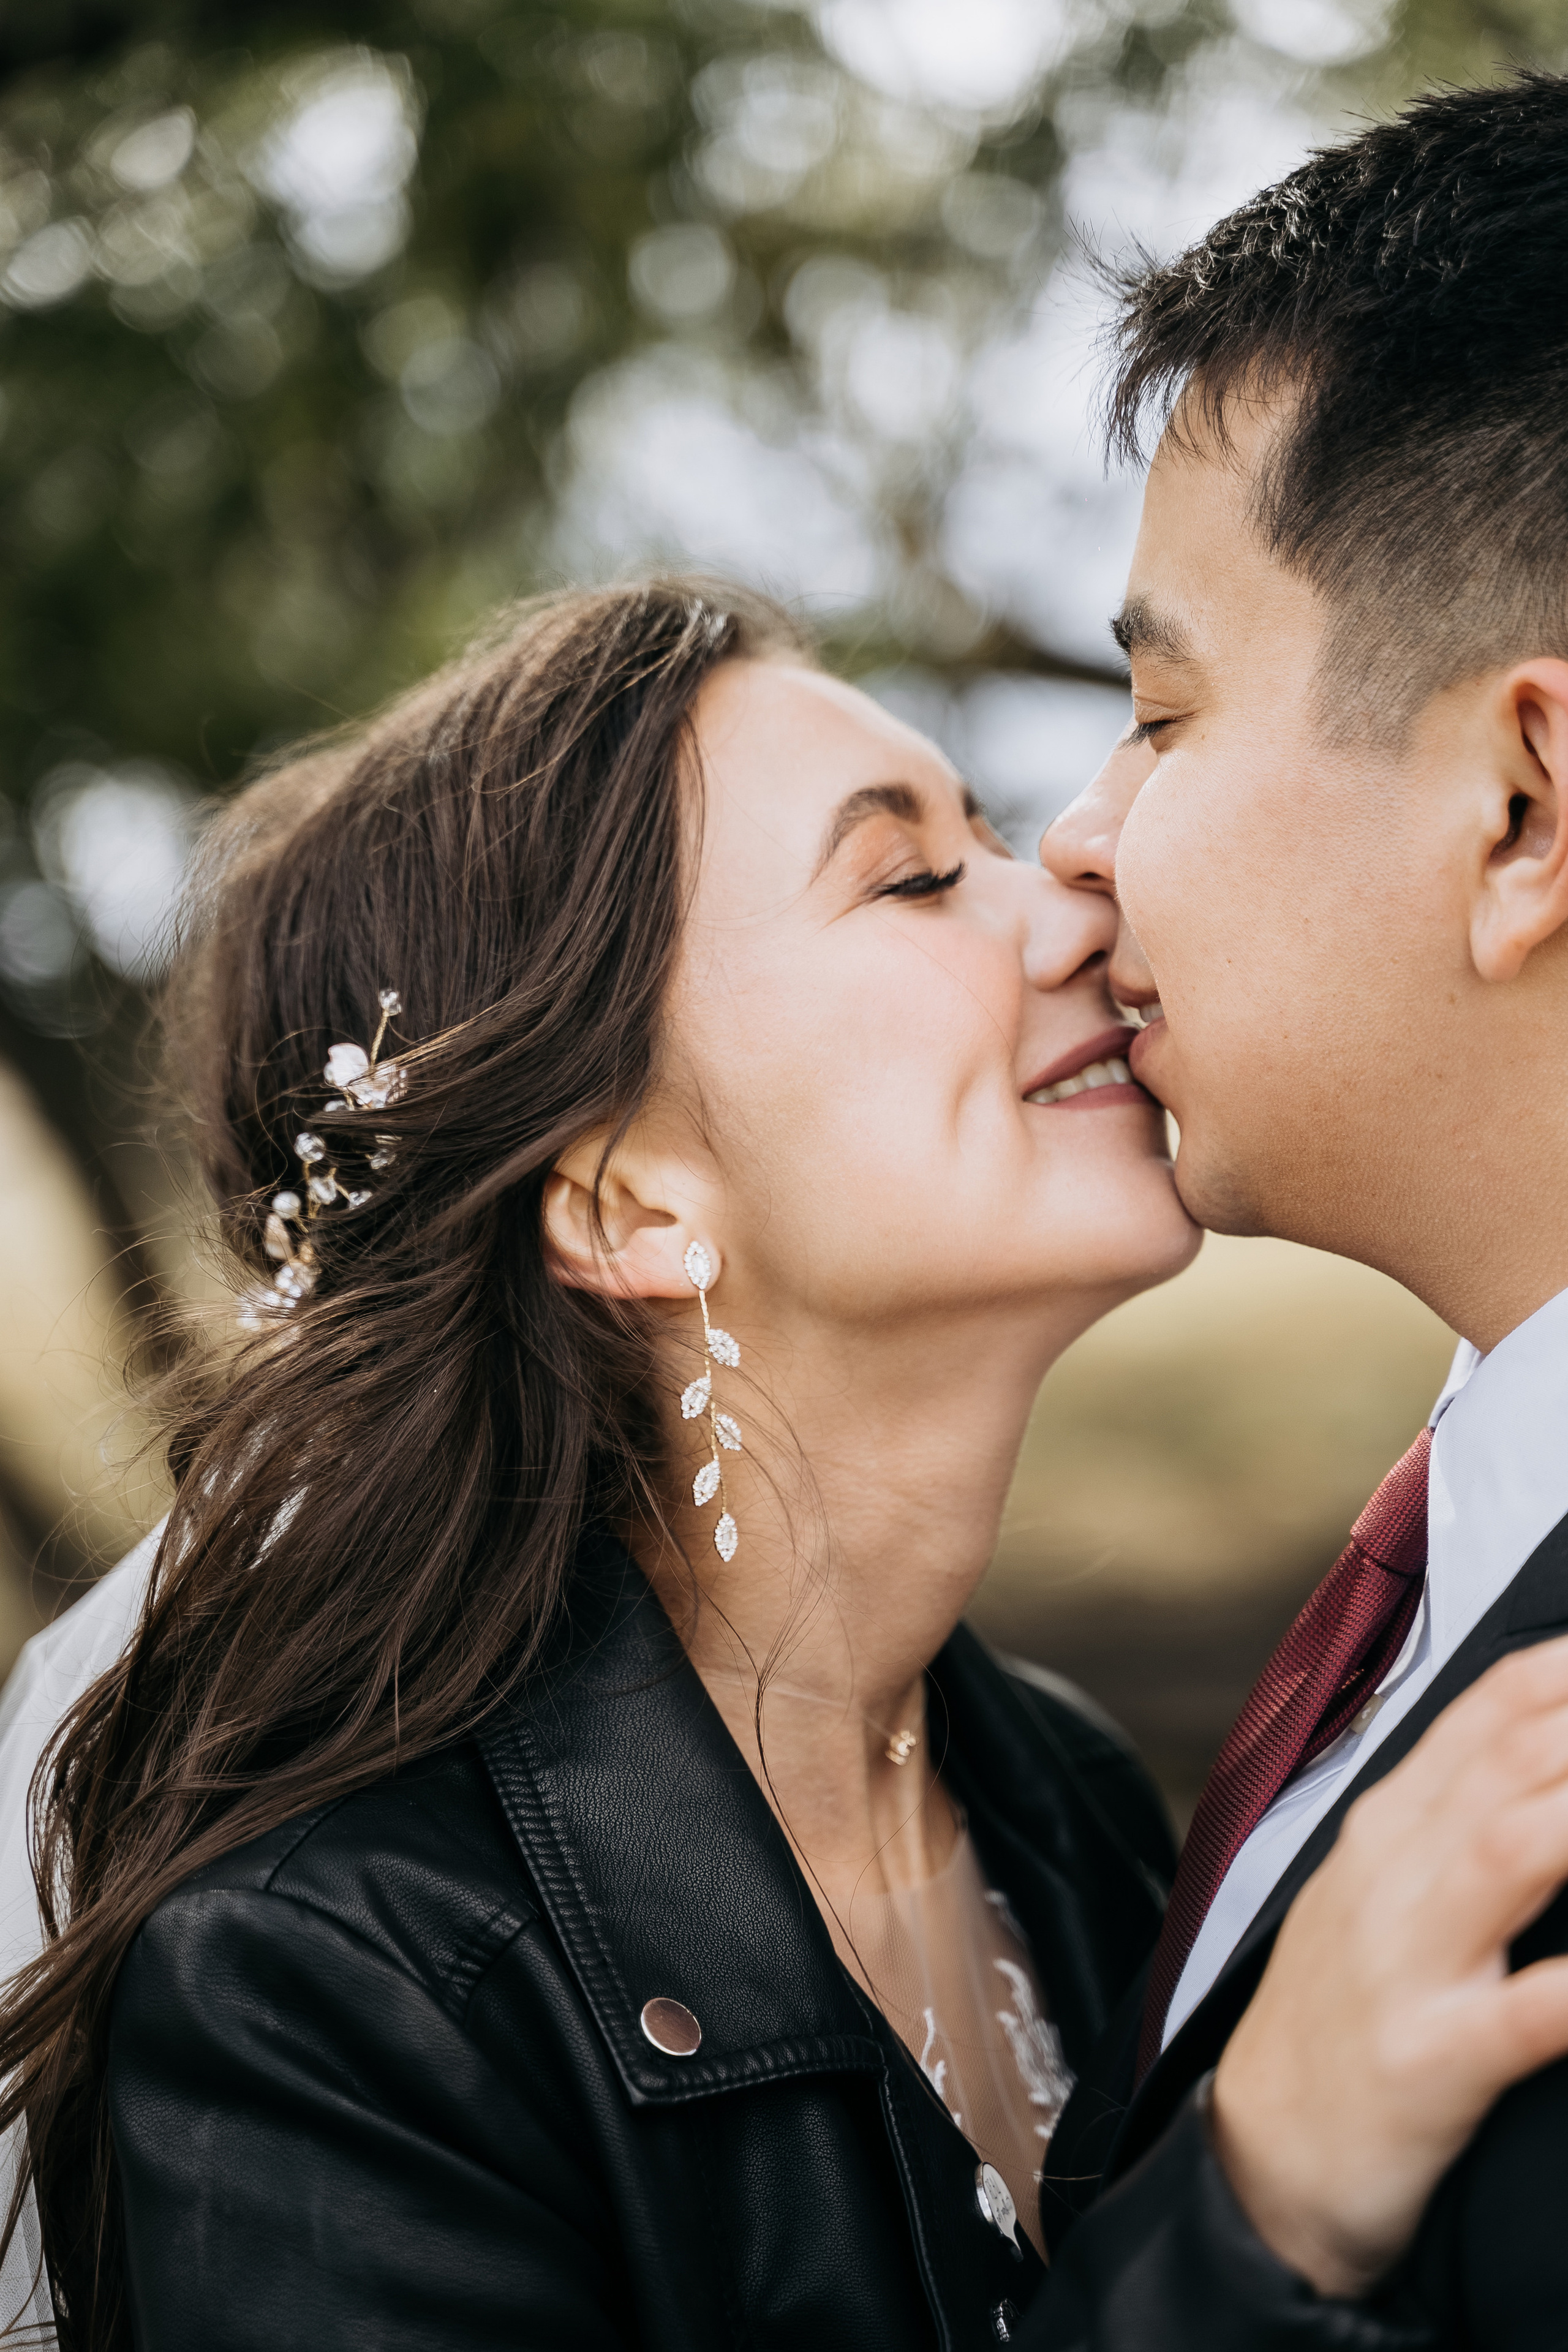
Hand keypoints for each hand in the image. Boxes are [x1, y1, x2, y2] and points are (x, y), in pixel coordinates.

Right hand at [1210, 1634, 1567, 2299]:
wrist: (1259, 2158)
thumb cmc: (1342, 2019)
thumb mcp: (1385, 1892)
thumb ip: (1464, 1814)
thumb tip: (1550, 1752)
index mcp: (1389, 1823)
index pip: (1494, 1706)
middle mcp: (1393, 1873)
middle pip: (1514, 1760)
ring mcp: (1405, 1963)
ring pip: (1508, 1851)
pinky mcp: (1428, 2063)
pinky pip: (1522, 2016)